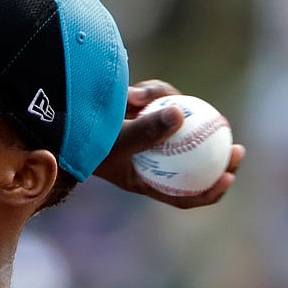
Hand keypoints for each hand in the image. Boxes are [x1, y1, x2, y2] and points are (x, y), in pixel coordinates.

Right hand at [93, 80, 245, 208]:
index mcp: (142, 179)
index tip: (228, 177)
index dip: (210, 191)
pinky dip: (148, 96)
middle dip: (217, 155)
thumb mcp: (115, 140)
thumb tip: (180, 113)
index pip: (183, 194)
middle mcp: (147, 158)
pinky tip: (134, 92)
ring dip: (167, 107)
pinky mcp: (136, 112)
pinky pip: (155, 103)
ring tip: (142, 98)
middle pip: (190, 158)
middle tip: (235, 146)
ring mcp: (144, 134)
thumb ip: (146, 130)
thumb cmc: (80, 142)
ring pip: (174, 122)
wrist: (52, 126)